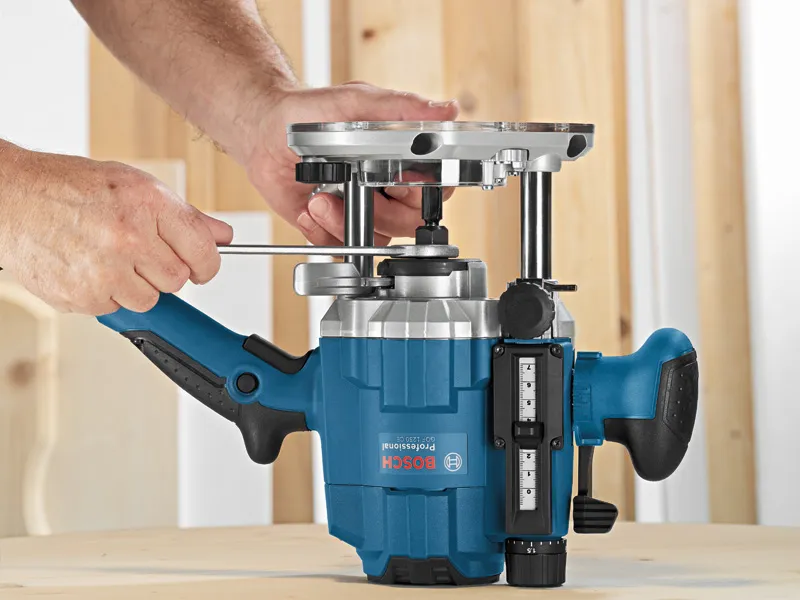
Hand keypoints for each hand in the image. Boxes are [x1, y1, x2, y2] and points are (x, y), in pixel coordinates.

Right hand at [0, 146, 232, 314]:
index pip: (204, 250)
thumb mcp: (134, 185)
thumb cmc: (69, 187)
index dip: (208, 263)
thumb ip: (184, 215)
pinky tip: (88, 267)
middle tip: (140, 253)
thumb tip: (223, 235)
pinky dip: (106, 294)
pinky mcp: (82, 295)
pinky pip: (115, 308)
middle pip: (179, 280)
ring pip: (150, 299)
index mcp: (147, 204)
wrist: (9, 197)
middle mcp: (128, 237)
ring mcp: (104, 270)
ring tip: (111, 258)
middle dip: (165, 270)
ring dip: (137, 285)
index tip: (202, 267)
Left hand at [240, 83, 458, 244]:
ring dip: (344, 220)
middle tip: (352, 187)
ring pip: (376, 237)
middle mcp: (388, 187)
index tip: (396, 183)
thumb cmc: (309, 113)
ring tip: (319, 197)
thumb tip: (445, 110)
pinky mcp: (336, 227)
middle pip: (408, 220)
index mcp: (403, 158)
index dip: (419, 190)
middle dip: (378, 210)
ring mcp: (363, 208)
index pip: (435, 186)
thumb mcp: (356, 102)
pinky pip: (343, 246)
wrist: (264, 132)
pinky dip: (323, 232)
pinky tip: (310, 207)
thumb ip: (400, 108)